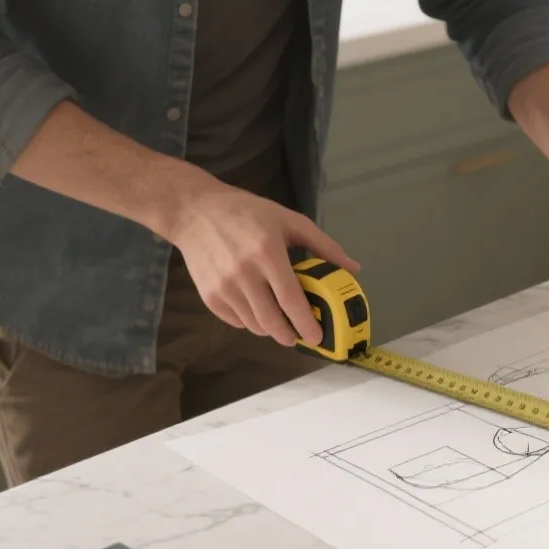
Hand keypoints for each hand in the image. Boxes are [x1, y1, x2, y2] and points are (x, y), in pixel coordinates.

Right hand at [164, 182, 359, 346]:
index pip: (290, 299)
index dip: (305, 323)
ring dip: (271, 330)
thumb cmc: (247, 213)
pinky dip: (250, 322)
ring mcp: (222, 287)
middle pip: (271, 321)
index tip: (317, 337)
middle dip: (289, 336)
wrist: (195, 211)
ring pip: (253, 325)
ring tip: (280, 322)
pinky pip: (236, 321)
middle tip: (299, 336)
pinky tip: (257, 309)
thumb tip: (353, 268)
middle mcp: (243, 273)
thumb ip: (324, 246)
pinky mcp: (208, 296)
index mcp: (267, 253)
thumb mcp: (289, 221)